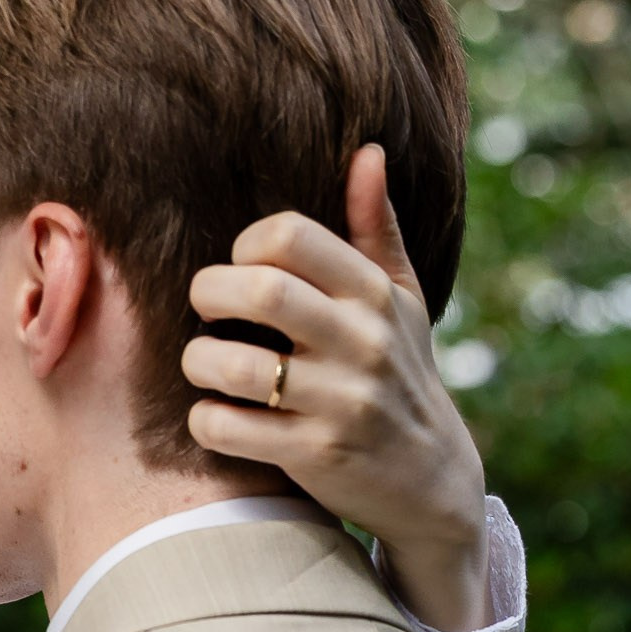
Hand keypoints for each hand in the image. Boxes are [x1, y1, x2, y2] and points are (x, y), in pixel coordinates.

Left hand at [181, 143, 491, 631]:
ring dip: (198, 360)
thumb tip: (368, 152)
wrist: (432, 478)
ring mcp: (340, 401)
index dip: (245, 245)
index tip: (239, 268)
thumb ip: (377, 230)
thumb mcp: (402, 301)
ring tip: (203, 364)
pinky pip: (228, 428)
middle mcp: (362, 342)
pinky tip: (215, 415)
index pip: (291, 236)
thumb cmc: (400, 373)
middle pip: (260, 289)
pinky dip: (205, 420)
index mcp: (373, 295)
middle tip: (205, 308)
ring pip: (232, 365)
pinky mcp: (316, 454)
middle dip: (209, 293)